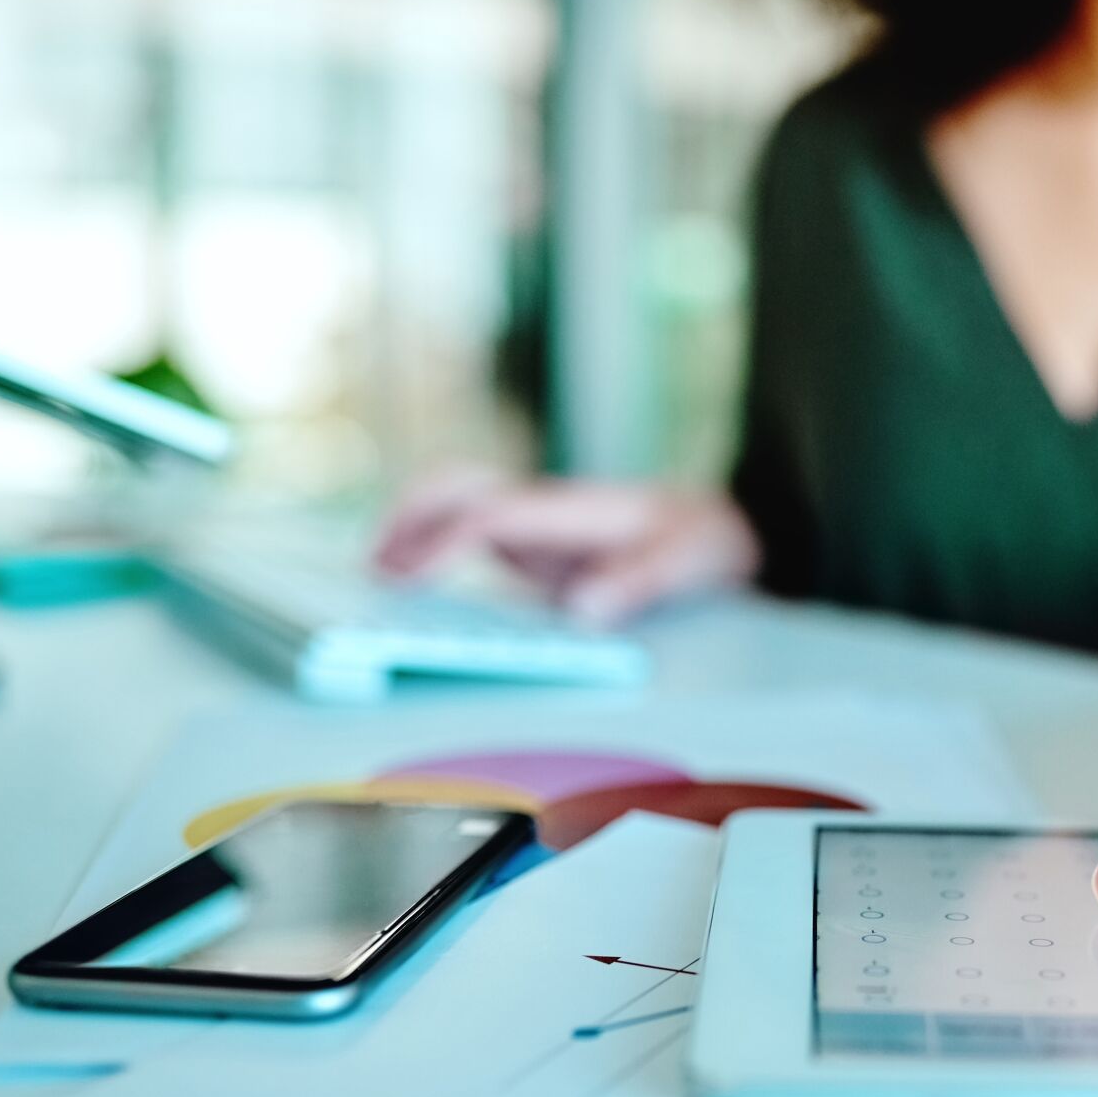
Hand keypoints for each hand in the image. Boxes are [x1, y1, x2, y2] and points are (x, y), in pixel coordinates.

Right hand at [372, 467, 760, 625]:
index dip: (444, 544)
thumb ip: (640, 582)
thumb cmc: (704, 538)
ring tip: (374, 577)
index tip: (408, 580)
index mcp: (574, 509)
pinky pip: (470, 533)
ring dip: (411, 527)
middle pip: (457, 488)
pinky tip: (411, 584)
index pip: (491, 517)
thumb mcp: (689, 560)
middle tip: (370, 569)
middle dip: (408, 518)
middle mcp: (545, 510)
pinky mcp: (535, 545)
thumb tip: (584, 608)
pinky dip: (432, 546)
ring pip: (456, 503)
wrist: (727, 522)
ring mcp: (537, 525)